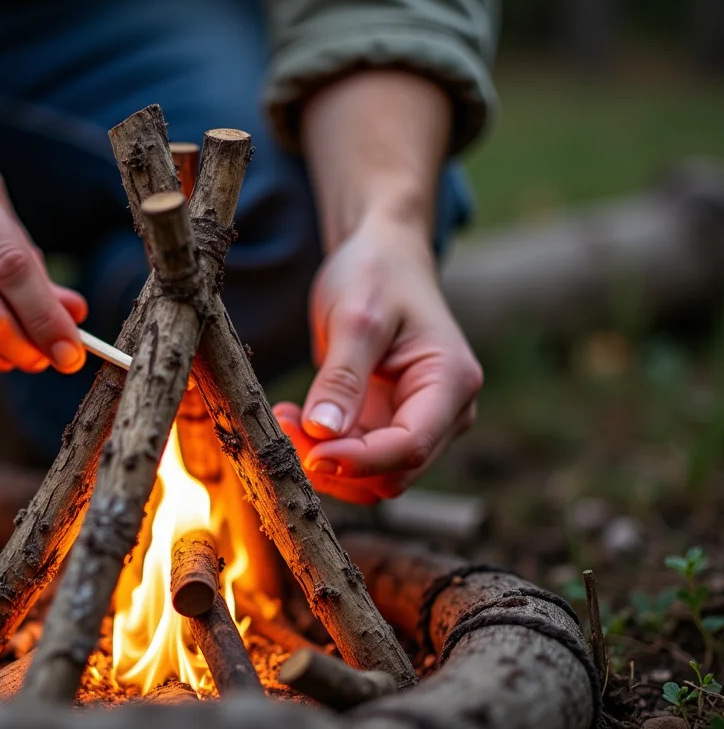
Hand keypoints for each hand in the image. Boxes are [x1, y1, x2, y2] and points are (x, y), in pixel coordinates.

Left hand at [274, 220, 481, 504]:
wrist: (382, 258)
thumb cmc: (377, 275)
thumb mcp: (355, 317)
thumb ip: (342, 377)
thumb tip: (324, 435)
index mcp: (451, 382)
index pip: (411, 447)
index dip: (358, 460)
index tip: (308, 451)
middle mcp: (445, 413)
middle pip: (393, 472)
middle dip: (336, 463)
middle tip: (283, 427)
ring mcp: (418, 422)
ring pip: (372, 476)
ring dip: (324, 461)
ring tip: (284, 418)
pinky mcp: (389, 425)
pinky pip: (356, 458)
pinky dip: (322, 449)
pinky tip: (293, 417)